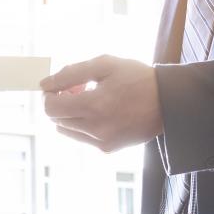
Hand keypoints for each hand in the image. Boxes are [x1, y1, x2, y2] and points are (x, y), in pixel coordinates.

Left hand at [41, 55, 162, 152]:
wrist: (168, 102)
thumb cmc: (137, 78)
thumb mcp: (105, 65)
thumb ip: (71, 73)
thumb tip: (45, 84)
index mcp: (94, 105)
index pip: (51, 107)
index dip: (49, 94)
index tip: (58, 85)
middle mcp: (95, 128)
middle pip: (56, 119)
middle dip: (60, 101)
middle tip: (78, 88)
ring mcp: (100, 141)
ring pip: (66, 129)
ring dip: (70, 113)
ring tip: (90, 99)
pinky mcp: (107, 148)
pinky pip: (81, 137)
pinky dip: (82, 124)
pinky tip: (100, 111)